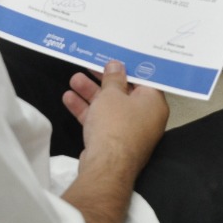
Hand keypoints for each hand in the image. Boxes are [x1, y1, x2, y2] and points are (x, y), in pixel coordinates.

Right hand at [63, 60, 167, 174]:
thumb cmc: (115, 125)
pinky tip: (69, 98)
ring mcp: (128, 131)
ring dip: (91, 93)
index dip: (128, 67)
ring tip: (74, 79)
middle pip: (123, 92)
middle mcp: (144, 117)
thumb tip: (116, 66)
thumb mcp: (112, 94)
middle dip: (103, 80)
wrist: (105, 167)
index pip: (143, 79)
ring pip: (109, 106)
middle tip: (89, 65)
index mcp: (153, 103)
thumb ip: (113, 78)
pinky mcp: (112, 142)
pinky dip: (87, 110)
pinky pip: (101, 121)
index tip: (115, 56)